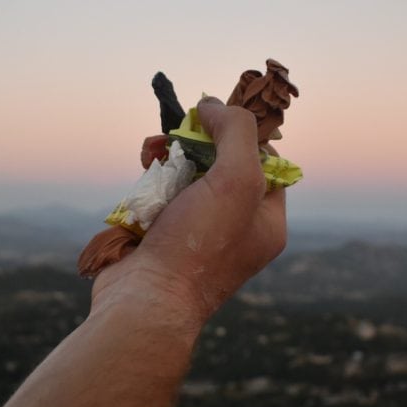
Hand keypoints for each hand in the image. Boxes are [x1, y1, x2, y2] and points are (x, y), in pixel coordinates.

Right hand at [91, 97, 286, 329]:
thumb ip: (236, 133)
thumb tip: (212, 104)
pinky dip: (148, 177)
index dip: (241, 135)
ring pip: (184, 175)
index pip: (266, 162)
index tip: (215, 118)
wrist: (144, 301)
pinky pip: (158, 193)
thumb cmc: (198, 246)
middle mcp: (235, 228)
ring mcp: (195, 233)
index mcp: (266, 221)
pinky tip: (140, 170)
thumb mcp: (237, 180)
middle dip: (196, 142)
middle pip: (220, 164)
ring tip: (151, 151)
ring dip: (167, 155)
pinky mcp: (160, 235)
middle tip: (176, 131)